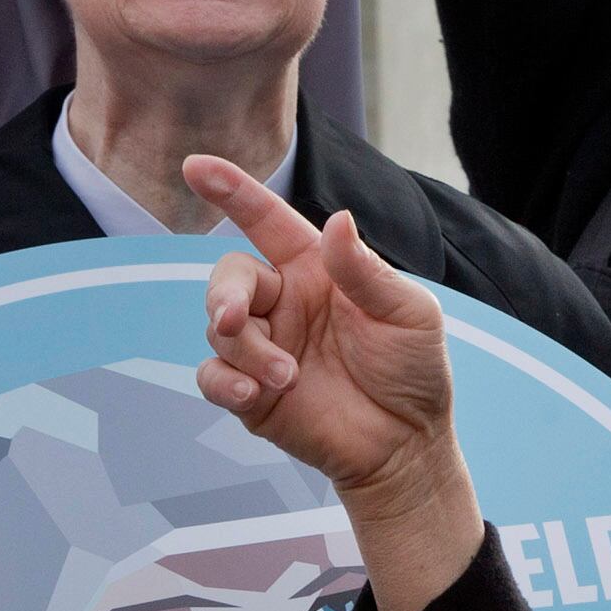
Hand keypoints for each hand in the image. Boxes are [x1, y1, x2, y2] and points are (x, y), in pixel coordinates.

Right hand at [186, 156, 484, 610]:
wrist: (408, 445)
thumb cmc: (414, 370)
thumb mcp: (408, 313)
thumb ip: (366, 272)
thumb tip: (337, 221)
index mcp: (317, 269)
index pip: (266, 221)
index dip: (232, 192)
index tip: (196, 166)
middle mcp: (284, 302)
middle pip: (229, 277)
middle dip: (223, 294)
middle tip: (234, 318)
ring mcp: (265, 347)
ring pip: (219, 330)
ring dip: (245, 350)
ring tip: (287, 377)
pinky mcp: (251, 393)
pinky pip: (211, 377)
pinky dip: (223, 382)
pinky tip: (254, 394)